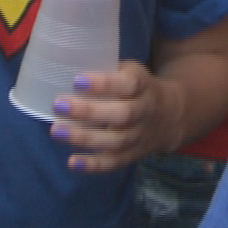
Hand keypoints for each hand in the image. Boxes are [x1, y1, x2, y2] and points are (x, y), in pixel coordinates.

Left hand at [48, 61, 181, 172]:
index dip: (104, 84)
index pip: (128, 84)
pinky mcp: (134, 154)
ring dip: (85, 138)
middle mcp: (144, 111)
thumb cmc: (135, 87)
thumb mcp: (128, 70)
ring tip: (56, 131)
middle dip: (88, 111)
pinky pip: (115, 162)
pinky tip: (72, 162)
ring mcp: (140, 136)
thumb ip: (104, 68)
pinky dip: (94, 165)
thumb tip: (60, 62)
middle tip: (58, 105)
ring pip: (116, 141)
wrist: (171, 114)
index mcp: (142, 85)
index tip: (77, 80)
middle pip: (121, 115)